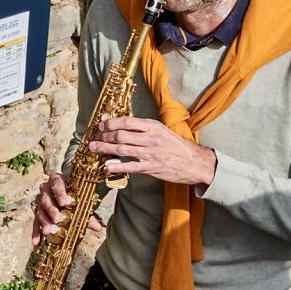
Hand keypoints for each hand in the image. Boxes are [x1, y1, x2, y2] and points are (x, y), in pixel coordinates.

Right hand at [31, 173, 102, 244]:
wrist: (68, 197)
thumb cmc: (75, 197)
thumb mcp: (82, 202)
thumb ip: (88, 214)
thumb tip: (98, 227)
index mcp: (57, 181)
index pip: (56, 183)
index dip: (59, 192)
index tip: (64, 202)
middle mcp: (46, 190)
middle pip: (45, 198)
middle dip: (51, 209)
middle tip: (57, 219)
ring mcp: (41, 201)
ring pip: (39, 210)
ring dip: (43, 221)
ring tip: (47, 231)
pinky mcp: (38, 213)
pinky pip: (35, 222)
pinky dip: (35, 232)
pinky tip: (36, 241)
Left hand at [89, 116, 216, 186]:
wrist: (195, 162)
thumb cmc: (177, 146)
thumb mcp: (162, 131)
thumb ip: (145, 129)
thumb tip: (124, 127)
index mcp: (153, 126)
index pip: (127, 121)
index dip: (111, 123)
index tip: (101, 126)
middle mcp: (151, 138)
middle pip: (121, 135)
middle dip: (104, 137)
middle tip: (95, 139)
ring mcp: (151, 153)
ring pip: (122, 149)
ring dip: (105, 149)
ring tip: (95, 149)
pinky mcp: (152, 167)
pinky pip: (131, 166)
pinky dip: (117, 166)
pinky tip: (107, 166)